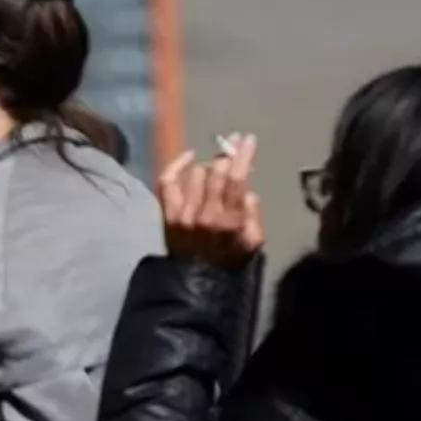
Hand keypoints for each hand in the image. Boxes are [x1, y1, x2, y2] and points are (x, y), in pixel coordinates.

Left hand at [159, 133, 262, 269]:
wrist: (195, 281)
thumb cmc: (228, 260)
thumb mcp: (252, 243)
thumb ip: (253, 215)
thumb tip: (247, 193)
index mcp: (230, 221)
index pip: (237, 178)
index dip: (243, 155)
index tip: (248, 140)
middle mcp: (205, 213)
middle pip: (216, 171)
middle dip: (227, 153)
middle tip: (233, 142)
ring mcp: (183, 212)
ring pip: (196, 173)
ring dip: (208, 166)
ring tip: (216, 166)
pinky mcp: (167, 213)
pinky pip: (168, 181)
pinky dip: (177, 165)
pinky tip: (189, 156)